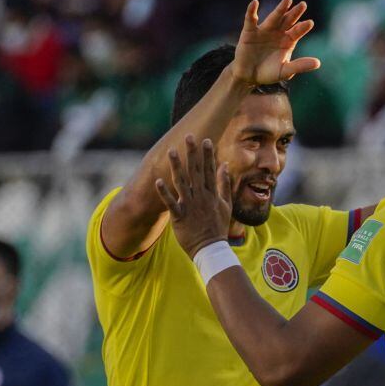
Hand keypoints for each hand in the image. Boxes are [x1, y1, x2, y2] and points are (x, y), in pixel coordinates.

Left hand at [155, 135, 232, 257]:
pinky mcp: (180, 217)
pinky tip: (158, 181)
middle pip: (196, 171)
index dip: (207, 154)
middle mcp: (201, 197)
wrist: (211, 249)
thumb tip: (224, 166)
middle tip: (189, 136)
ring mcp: (190, 206)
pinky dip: (164, 193)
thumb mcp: (226, 204)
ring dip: (177, 167)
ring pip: (182, 183)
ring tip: (171, 151)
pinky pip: (170, 203)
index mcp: (211, 194)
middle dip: (192, 153)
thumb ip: (224, 184)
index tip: (205, 140)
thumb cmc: (218, 227)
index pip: (209, 170)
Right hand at [232, 0, 320, 85]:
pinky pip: (250, 19)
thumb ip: (300, 66)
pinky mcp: (249, 31)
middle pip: (288, 21)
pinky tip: (255, 3)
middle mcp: (278, 32)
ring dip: (280, 9)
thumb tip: (318, 63)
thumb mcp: (285, 71)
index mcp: (288, 41)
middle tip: (303, 5)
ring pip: (274, 17)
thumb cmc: (268, 73)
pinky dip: (251, 11)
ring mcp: (264, 30)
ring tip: (288, 0)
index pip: (297, 32)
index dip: (303, 27)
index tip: (309, 23)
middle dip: (295, 13)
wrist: (248, 76)